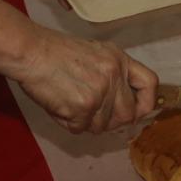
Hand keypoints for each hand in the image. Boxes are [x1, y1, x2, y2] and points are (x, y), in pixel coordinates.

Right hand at [13, 27, 158, 133]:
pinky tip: (58, 105)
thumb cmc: (54, 52)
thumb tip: (123, 105)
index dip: (146, 103)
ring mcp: (100, 92)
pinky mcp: (83, 107)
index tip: (136, 112)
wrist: (30, 51)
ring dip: (84, 121)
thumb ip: (111, 75)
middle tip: (89, 112)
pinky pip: (80, 129)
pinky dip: (68, 123)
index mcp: (119, 59)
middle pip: (127, 115)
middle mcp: (114, 75)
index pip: (150, 83)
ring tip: (67, 101)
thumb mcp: (94, 53)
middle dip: (109, 121)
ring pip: (102, 126)